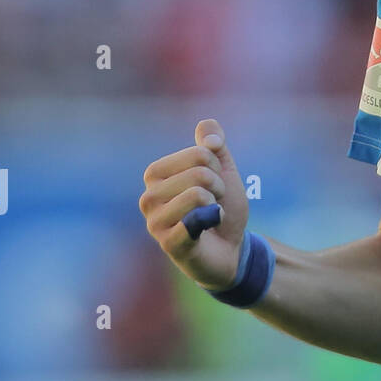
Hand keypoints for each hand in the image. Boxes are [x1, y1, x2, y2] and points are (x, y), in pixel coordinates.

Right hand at [139, 119, 250, 290]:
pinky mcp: (167, 243)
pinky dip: (213, 221)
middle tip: (213, 204)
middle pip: (200, 172)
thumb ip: (215, 143)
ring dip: (216, 205)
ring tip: (210, 216)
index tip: (214, 185)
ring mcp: (154, 221)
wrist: (232, 248)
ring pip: (198, 194)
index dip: (218, 168)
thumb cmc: (221, 206)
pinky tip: (208, 229)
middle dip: (218, 187)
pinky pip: (194, 220)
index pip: (200, 153)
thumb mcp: (223, 169)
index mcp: (156, 174)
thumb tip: (208, 132)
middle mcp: (148, 196)